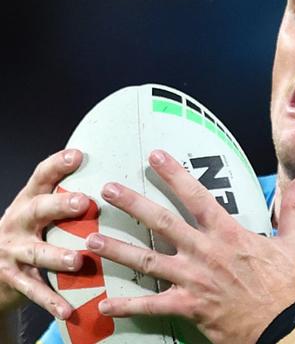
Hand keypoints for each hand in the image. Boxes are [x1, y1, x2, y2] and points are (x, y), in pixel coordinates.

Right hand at [0, 149, 89, 318]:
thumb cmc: (32, 230)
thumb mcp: (41, 208)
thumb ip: (65, 193)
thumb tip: (110, 175)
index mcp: (29, 200)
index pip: (41, 177)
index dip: (57, 165)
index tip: (78, 154)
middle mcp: (19, 222)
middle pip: (37, 210)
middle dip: (59, 206)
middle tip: (84, 202)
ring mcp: (14, 251)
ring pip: (37, 253)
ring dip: (57, 257)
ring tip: (78, 261)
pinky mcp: (15, 279)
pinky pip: (34, 290)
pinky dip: (51, 301)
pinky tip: (68, 310)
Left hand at [86, 149, 294, 342]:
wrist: (282, 326)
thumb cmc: (286, 285)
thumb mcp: (293, 244)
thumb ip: (293, 209)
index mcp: (228, 234)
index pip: (197, 197)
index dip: (174, 175)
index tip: (154, 156)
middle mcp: (205, 252)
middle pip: (162, 223)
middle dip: (133, 204)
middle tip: (107, 189)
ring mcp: (193, 280)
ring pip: (149, 260)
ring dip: (118, 250)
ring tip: (90, 240)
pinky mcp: (188, 306)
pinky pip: (152, 305)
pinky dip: (128, 305)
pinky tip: (104, 303)